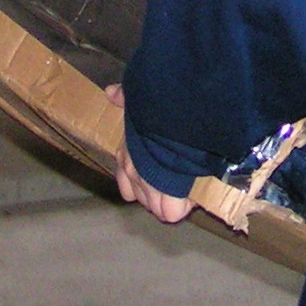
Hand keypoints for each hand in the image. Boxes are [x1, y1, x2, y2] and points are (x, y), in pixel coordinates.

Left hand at [105, 84, 195, 223]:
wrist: (175, 119)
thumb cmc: (156, 107)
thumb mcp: (136, 97)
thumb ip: (125, 97)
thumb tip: (110, 93)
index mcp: (125, 154)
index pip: (126, 182)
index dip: (141, 181)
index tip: (158, 172)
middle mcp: (133, 173)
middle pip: (143, 199)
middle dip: (159, 193)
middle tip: (177, 180)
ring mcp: (149, 187)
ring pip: (158, 208)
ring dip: (172, 200)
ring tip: (188, 187)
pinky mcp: (168, 199)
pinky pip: (173, 212)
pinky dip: (185, 205)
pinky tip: (195, 192)